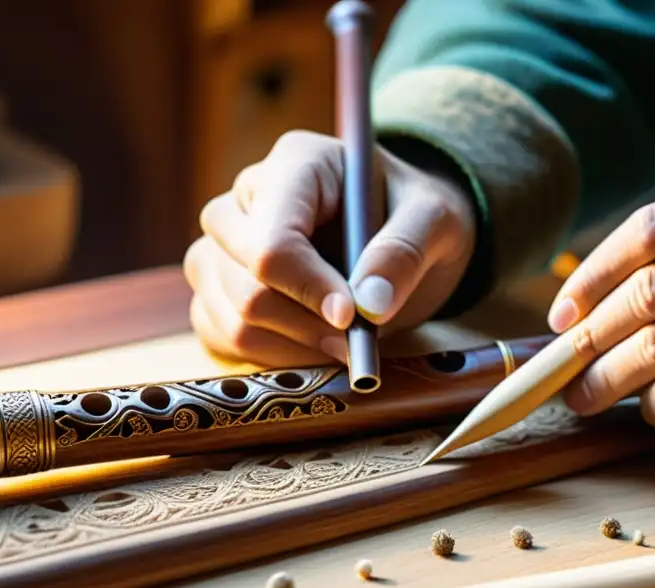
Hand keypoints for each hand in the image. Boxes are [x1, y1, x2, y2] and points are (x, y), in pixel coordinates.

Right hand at [184, 130, 475, 366]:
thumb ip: (406, 251)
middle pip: (244, 282)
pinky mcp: (218, 288)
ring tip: (344, 342)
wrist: (404, 233)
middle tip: (358, 337)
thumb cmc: (415, 216)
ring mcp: (223, 245)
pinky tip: (313, 346)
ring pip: (230, 316)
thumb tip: (370, 304)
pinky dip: (269, 356)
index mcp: (296, 165)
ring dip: (292, 346)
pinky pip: (221, 335)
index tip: (352, 318)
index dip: (308, 288)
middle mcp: (246, 199)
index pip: (273, 240)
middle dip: (306, 323)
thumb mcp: (436, 220)